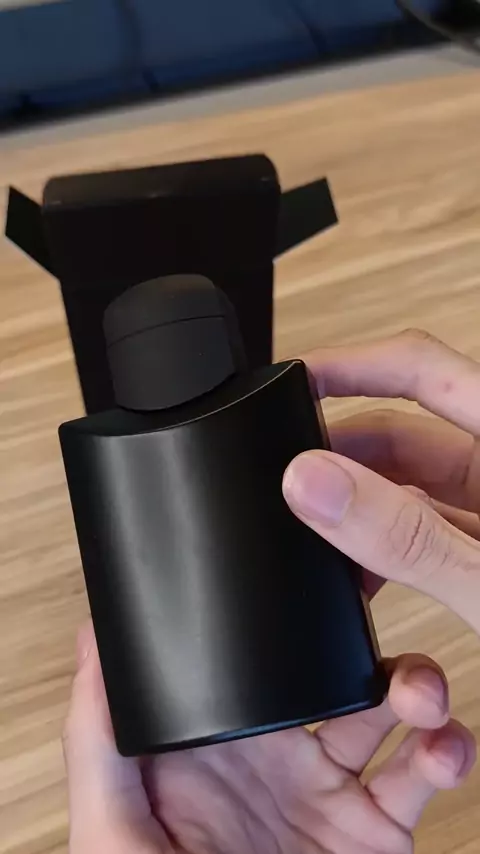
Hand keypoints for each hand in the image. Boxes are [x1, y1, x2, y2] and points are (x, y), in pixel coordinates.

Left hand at [65, 621, 473, 853]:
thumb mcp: (110, 824)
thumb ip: (100, 735)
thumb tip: (94, 636)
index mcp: (215, 737)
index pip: (252, 653)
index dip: (282, 609)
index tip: (312, 564)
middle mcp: (276, 752)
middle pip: (329, 668)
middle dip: (362, 636)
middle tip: (375, 610)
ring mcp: (328, 789)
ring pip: (386, 711)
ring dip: (414, 685)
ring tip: (420, 691)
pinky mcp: (374, 831)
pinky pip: (421, 778)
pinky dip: (446, 753)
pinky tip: (444, 747)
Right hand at [283, 328, 479, 629]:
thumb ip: (406, 536)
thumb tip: (316, 481)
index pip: (422, 369)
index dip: (351, 363)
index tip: (292, 378)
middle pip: (405, 430)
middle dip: (340, 451)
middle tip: (286, 481)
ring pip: (408, 487)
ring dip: (357, 508)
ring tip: (314, 540)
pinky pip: (422, 532)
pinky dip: (382, 549)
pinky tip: (358, 577)